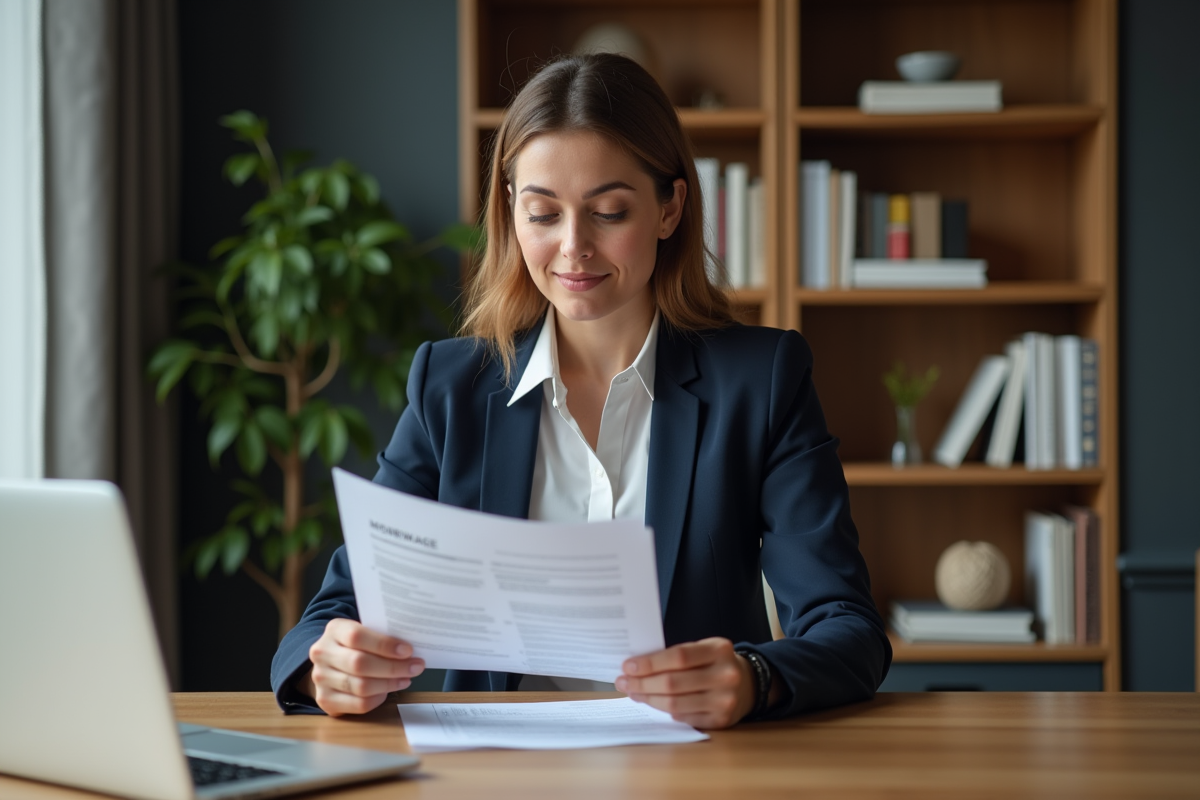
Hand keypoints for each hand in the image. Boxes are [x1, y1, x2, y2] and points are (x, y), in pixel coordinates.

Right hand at [299, 619, 424, 715]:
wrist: (330, 664)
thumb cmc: (357, 645)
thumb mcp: (365, 632)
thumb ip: (381, 636)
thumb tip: (411, 649)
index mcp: (334, 629)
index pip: (357, 636)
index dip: (384, 645)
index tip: (408, 650)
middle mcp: (322, 653)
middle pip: (359, 663)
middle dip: (393, 667)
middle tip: (415, 667)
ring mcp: (321, 678)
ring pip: (361, 686)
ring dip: (389, 684)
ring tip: (405, 679)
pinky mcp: (325, 700)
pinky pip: (359, 704)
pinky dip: (378, 699)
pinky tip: (387, 691)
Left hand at [615, 637, 754, 728]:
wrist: (749, 684)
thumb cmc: (716, 663)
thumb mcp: (704, 649)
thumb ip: (678, 655)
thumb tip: (637, 666)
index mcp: (719, 650)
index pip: (678, 656)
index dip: (650, 663)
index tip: (628, 666)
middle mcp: (725, 675)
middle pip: (673, 683)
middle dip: (642, 683)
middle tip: (623, 682)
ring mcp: (725, 700)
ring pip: (675, 704)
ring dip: (649, 699)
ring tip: (634, 693)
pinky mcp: (721, 720)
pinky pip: (684, 717)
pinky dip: (665, 711)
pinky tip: (654, 703)